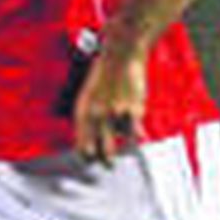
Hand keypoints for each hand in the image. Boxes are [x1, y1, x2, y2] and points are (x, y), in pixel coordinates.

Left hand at [73, 49, 147, 163]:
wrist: (121, 54)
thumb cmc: (105, 73)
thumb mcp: (90, 94)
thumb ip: (91, 116)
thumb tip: (88, 135)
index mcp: (83, 111)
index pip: (81, 145)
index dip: (85, 156)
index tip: (91, 160)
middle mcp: (96, 116)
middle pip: (97, 151)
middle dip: (102, 160)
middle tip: (107, 165)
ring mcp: (114, 115)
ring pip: (115, 145)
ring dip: (116, 153)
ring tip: (115, 161)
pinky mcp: (132, 111)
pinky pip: (134, 134)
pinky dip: (136, 137)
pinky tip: (138, 139)